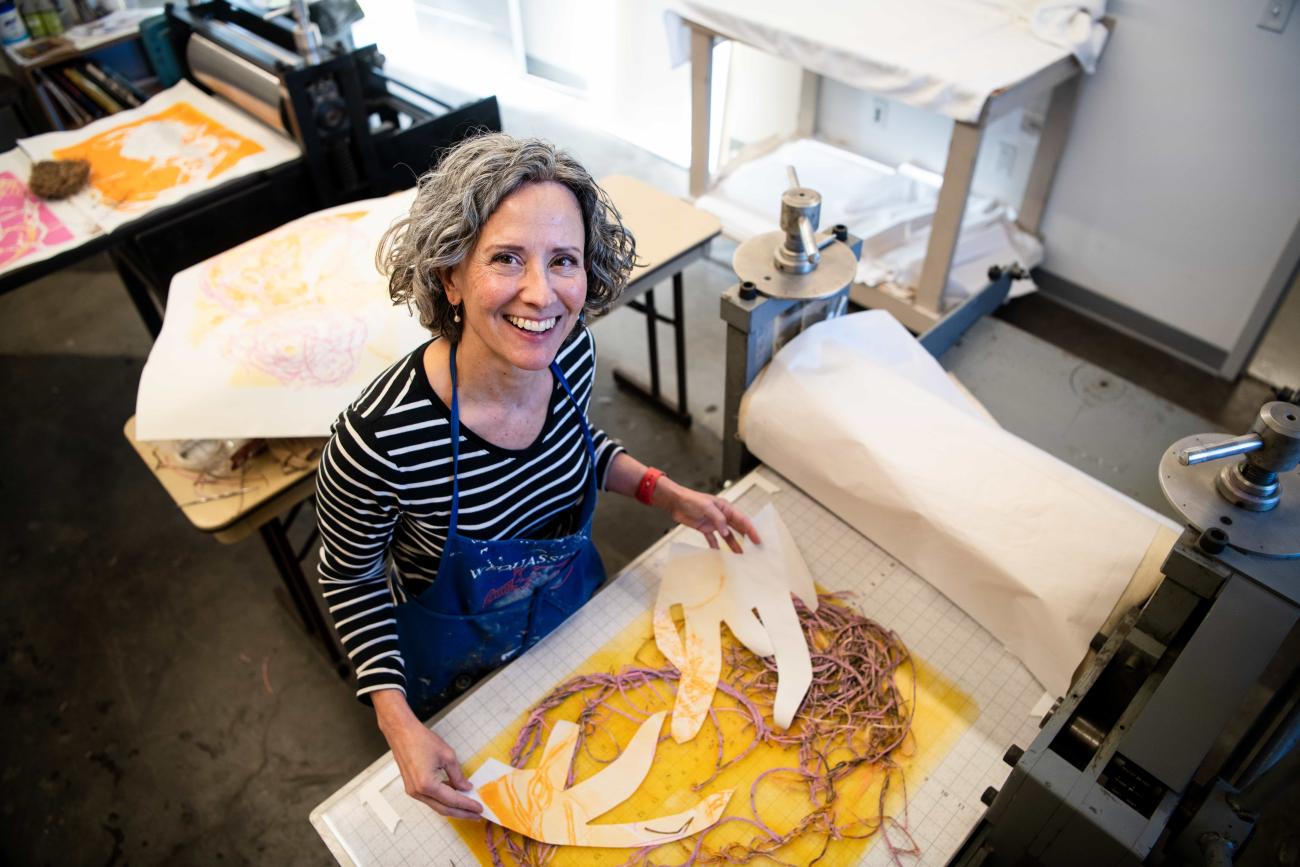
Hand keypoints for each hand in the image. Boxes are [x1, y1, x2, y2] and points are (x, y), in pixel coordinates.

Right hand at [373, 690, 482, 819]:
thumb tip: (465, 788)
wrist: (401, 733)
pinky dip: (443, 799)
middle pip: (443, 809)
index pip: (452, 800)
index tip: (479, 809)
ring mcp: (413, 791)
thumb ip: (458, 775)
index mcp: (427, 784)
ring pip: (436, 806)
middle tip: (476, 815)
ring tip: (468, 808)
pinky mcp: (411, 788)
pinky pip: (430, 799)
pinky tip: (455, 796)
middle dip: (462, 813)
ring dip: (453, 808)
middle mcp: (418, 792)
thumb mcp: (447, 756)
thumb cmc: (422, 740)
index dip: (467, 805)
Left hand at [654, 478, 761, 552]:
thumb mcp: (707, 507)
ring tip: (740, 556)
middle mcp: (722, 516)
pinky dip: (716, 547)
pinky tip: (720, 555)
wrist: (675, 502)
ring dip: (733, 545)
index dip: (751, 530)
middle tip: (754, 550)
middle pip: (737, 529)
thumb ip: (718, 519)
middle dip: (746, 538)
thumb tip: (727, 532)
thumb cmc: (691, 500)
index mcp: (726, 508)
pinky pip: (713, 540)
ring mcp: (714, 523)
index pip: (742, 520)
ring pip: (727, 536)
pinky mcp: (705, 529)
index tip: (758, 540)